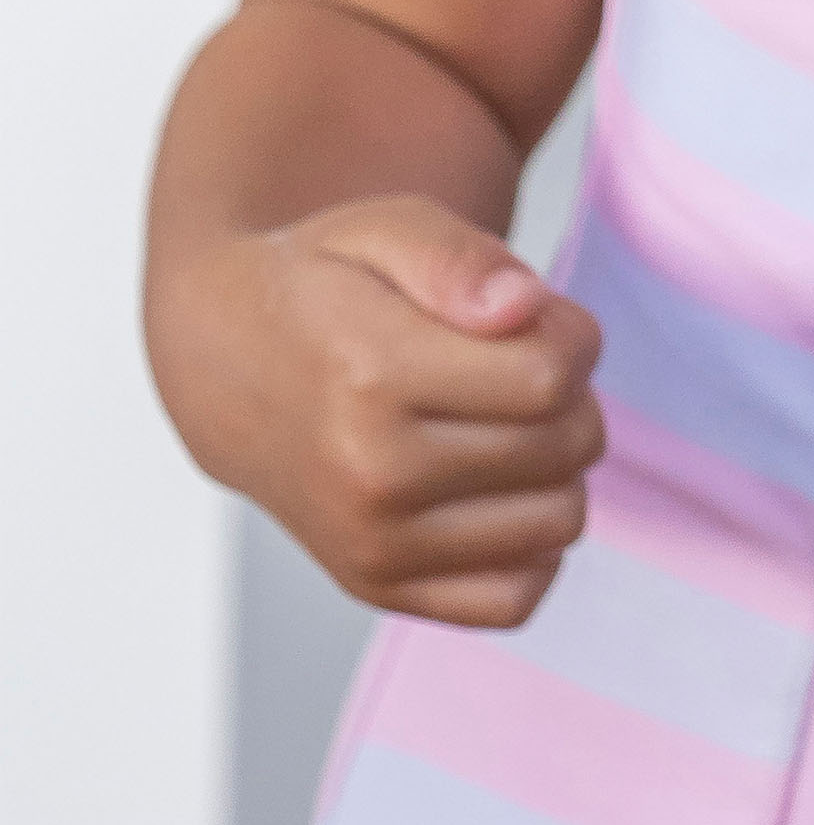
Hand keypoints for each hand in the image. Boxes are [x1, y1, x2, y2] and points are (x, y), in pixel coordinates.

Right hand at [175, 195, 602, 627]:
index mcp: (373, 379)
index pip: (552, 375)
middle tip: (512, 363)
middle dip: (569, 394)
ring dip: (556, 465)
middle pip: (566, 446)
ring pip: (559, 521)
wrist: (231, 366)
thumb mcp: (386, 228)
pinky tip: (496, 487)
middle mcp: (369, 478)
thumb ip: (460, 258)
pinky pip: (517, 596)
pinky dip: (531, 543)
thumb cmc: (329, 288)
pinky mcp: (380, 587)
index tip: (532, 318)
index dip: (571, 334)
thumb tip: (522, 307)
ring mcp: (373, 546)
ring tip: (498, 420)